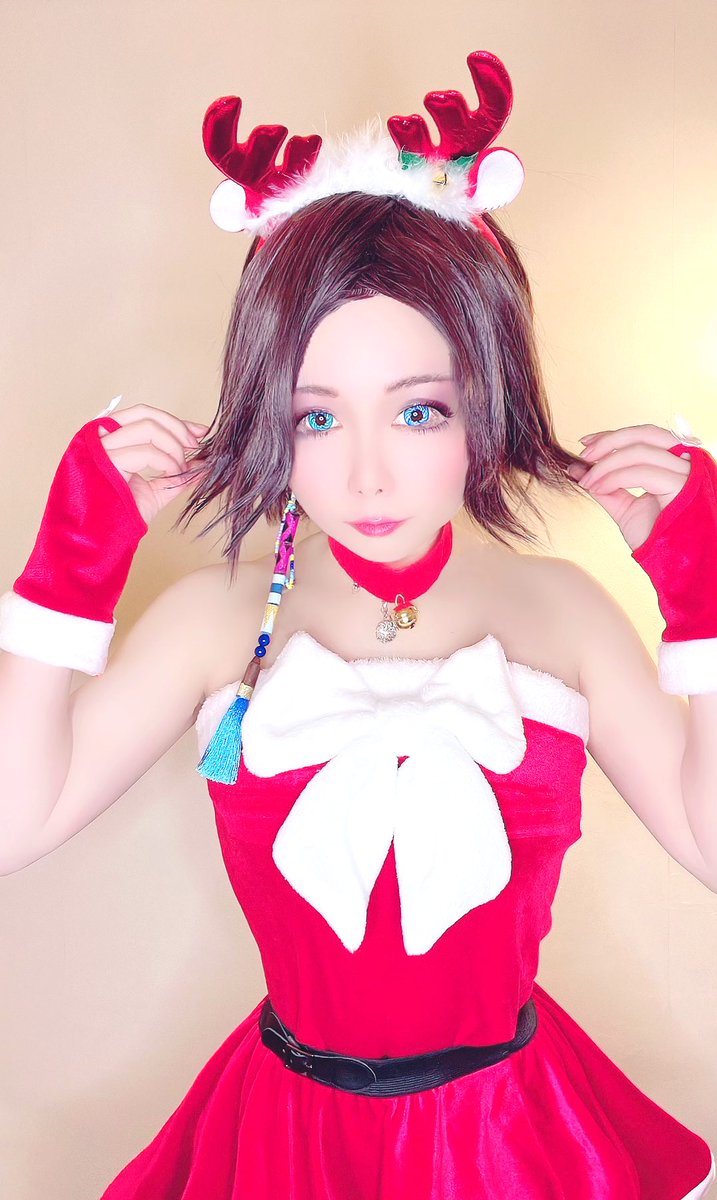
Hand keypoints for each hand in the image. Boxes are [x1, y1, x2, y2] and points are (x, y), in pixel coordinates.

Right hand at [96, 402, 209, 524]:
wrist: (98, 540)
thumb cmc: (119, 517)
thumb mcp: (154, 492)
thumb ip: (176, 476)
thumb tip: (204, 463)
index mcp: (108, 440)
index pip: (143, 415)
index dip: (176, 421)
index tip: (201, 431)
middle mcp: (100, 437)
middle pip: (146, 415)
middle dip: (178, 429)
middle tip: (195, 448)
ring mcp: (100, 447)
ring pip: (148, 428)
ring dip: (173, 447)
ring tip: (180, 468)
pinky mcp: (104, 462)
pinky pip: (146, 451)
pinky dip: (167, 461)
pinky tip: (172, 474)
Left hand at [567, 423, 695, 550]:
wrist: (673, 566)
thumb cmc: (658, 538)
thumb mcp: (626, 508)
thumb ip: (606, 486)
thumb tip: (577, 468)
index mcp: (677, 463)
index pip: (645, 436)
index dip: (613, 436)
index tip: (586, 442)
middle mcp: (687, 462)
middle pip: (645, 434)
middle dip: (609, 442)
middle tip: (583, 455)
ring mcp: (688, 472)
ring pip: (640, 451)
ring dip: (606, 465)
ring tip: (587, 482)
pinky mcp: (683, 486)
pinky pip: (642, 472)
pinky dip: (614, 478)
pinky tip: (598, 488)